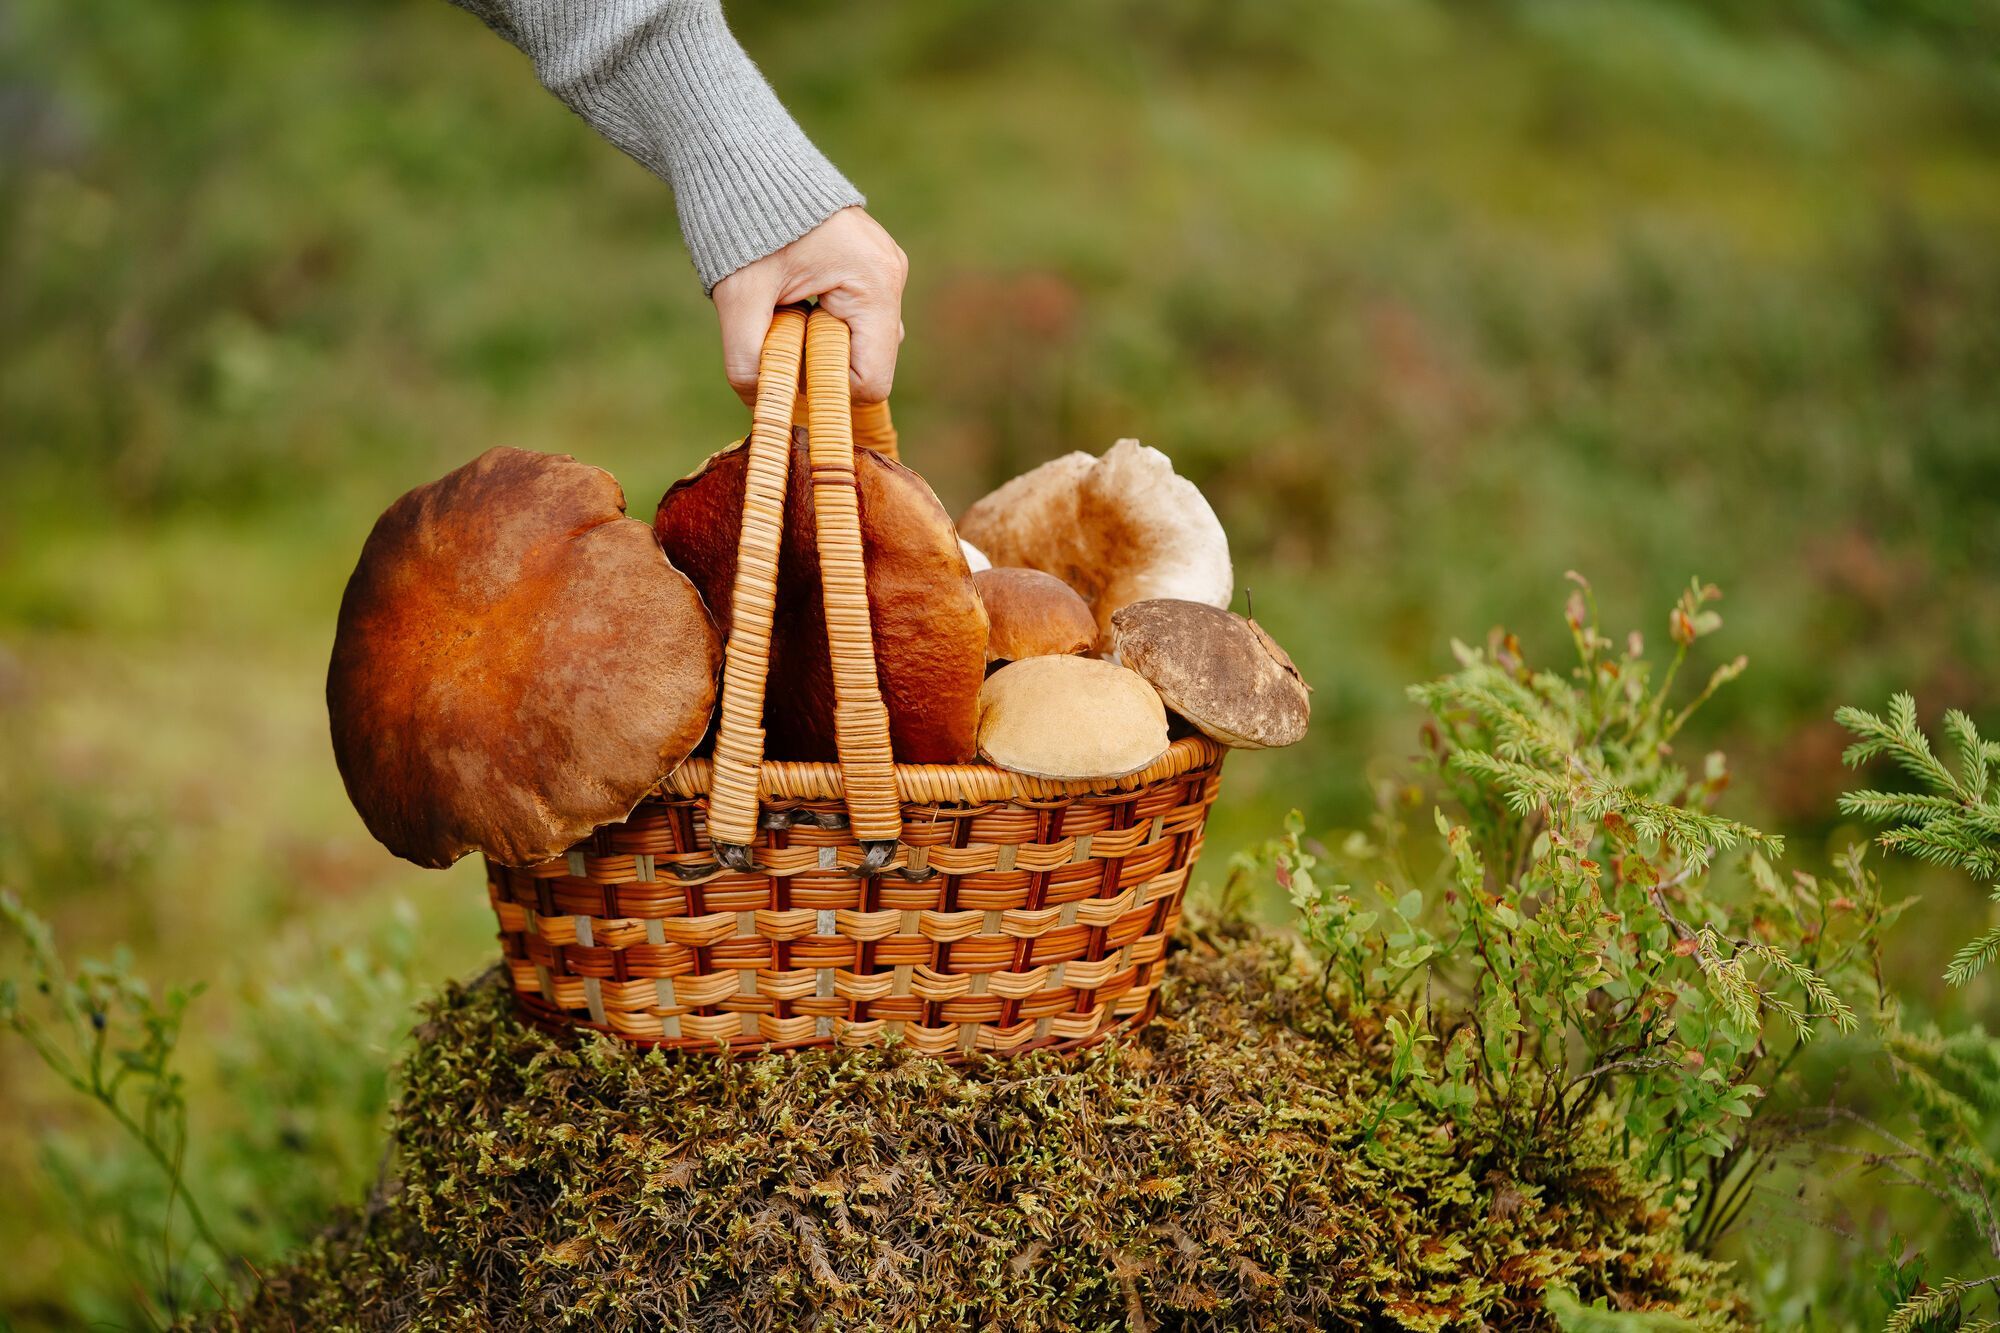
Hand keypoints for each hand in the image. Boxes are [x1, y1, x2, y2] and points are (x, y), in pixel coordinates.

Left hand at [712, 206, 907, 405]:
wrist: (741, 154)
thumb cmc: (742, 219)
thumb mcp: (738, 299)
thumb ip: (747, 362)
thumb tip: (759, 407)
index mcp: (873, 284)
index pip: (872, 382)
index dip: (826, 389)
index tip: (786, 367)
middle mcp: (891, 275)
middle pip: (868, 361)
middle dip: (820, 361)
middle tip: (778, 328)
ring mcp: (884, 266)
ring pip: (861, 339)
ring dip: (818, 340)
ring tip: (783, 305)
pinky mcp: (869, 260)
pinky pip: (855, 313)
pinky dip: (822, 319)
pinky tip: (792, 293)